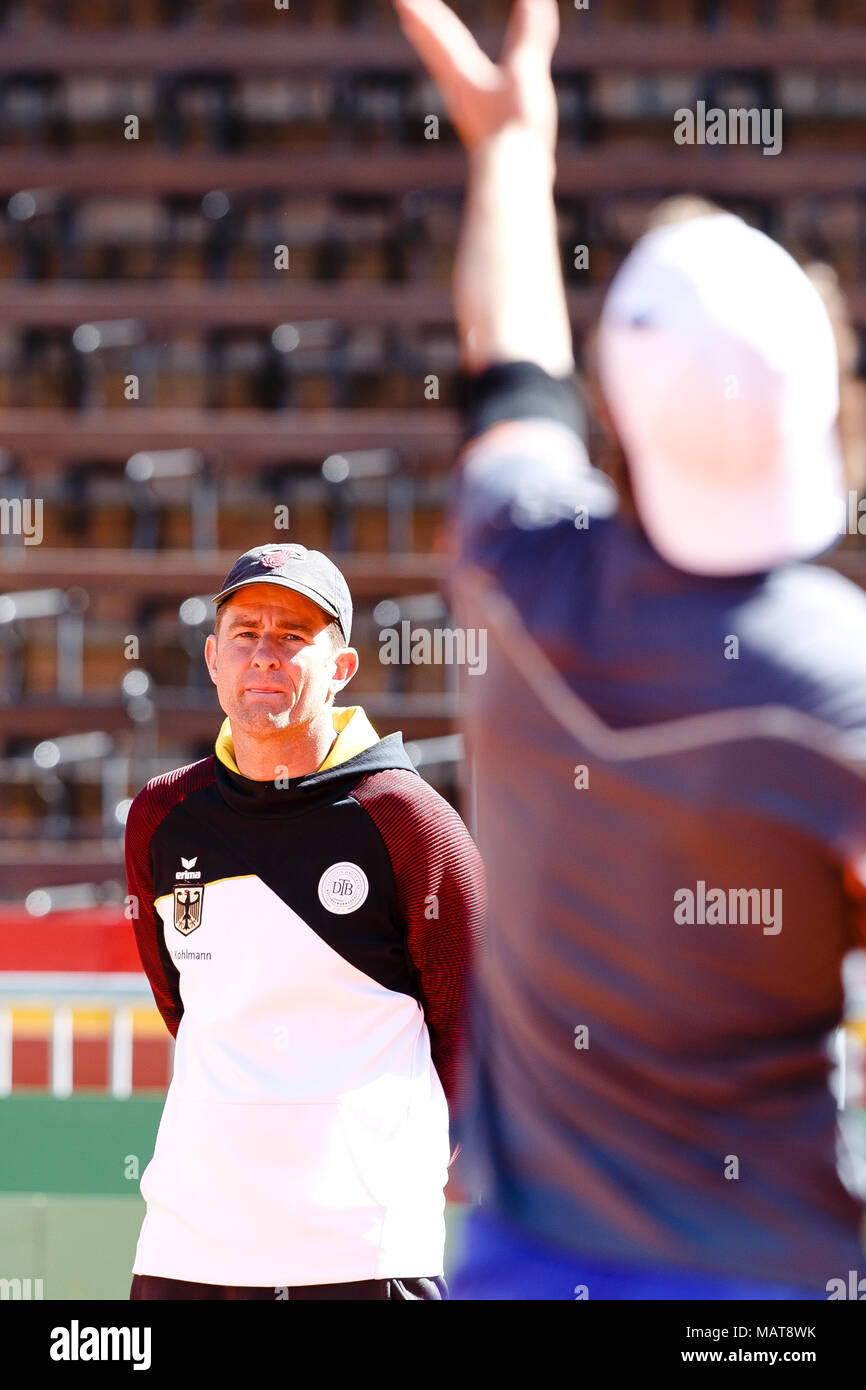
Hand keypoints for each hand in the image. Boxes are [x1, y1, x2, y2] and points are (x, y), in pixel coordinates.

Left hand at [394, 0, 559, 152]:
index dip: (424, 11)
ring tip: (425, 36)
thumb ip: (529, 38)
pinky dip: (461, 73)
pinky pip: (467, 88)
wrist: (513, 181)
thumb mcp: (526, 76)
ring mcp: (470, 110)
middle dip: (422, 26)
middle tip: (403, 9)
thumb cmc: (515, 131)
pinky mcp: (483, 127)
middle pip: (435, 50)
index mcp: (465, 76)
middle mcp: (460, 91)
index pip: (440, 34)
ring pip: (446, 70)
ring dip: (435, 49)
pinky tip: (468, 81)